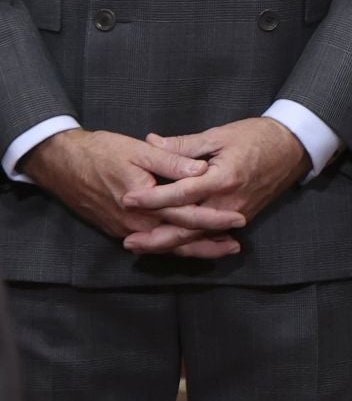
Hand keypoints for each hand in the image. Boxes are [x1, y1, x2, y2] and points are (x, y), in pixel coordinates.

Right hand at [18, 129, 241, 257]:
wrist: (62, 163)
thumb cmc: (101, 152)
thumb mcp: (139, 151)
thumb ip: (171, 161)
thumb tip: (201, 170)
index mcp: (144, 202)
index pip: (187, 215)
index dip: (215, 219)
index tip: (239, 219)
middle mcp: (135, 222)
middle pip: (178, 240)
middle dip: (208, 244)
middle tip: (236, 247)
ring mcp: (125, 228)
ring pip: (165, 246)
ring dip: (192, 249)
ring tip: (220, 250)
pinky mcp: (119, 228)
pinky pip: (151, 243)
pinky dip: (172, 246)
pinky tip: (186, 244)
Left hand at [117, 118, 310, 255]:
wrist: (294, 147)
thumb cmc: (258, 136)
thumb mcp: (219, 134)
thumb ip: (184, 144)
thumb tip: (151, 141)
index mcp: (223, 177)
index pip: (181, 193)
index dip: (153, 198)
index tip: (128, 199)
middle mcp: (229, 201)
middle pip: (188, 226)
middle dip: (157, 236)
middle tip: (129, 241)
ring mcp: (238, 212)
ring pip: (199, 235)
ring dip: (170, 244)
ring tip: (143, 246)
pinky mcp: (243, 216)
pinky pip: (212, 234)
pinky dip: (191, 243)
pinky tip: (172, 246)